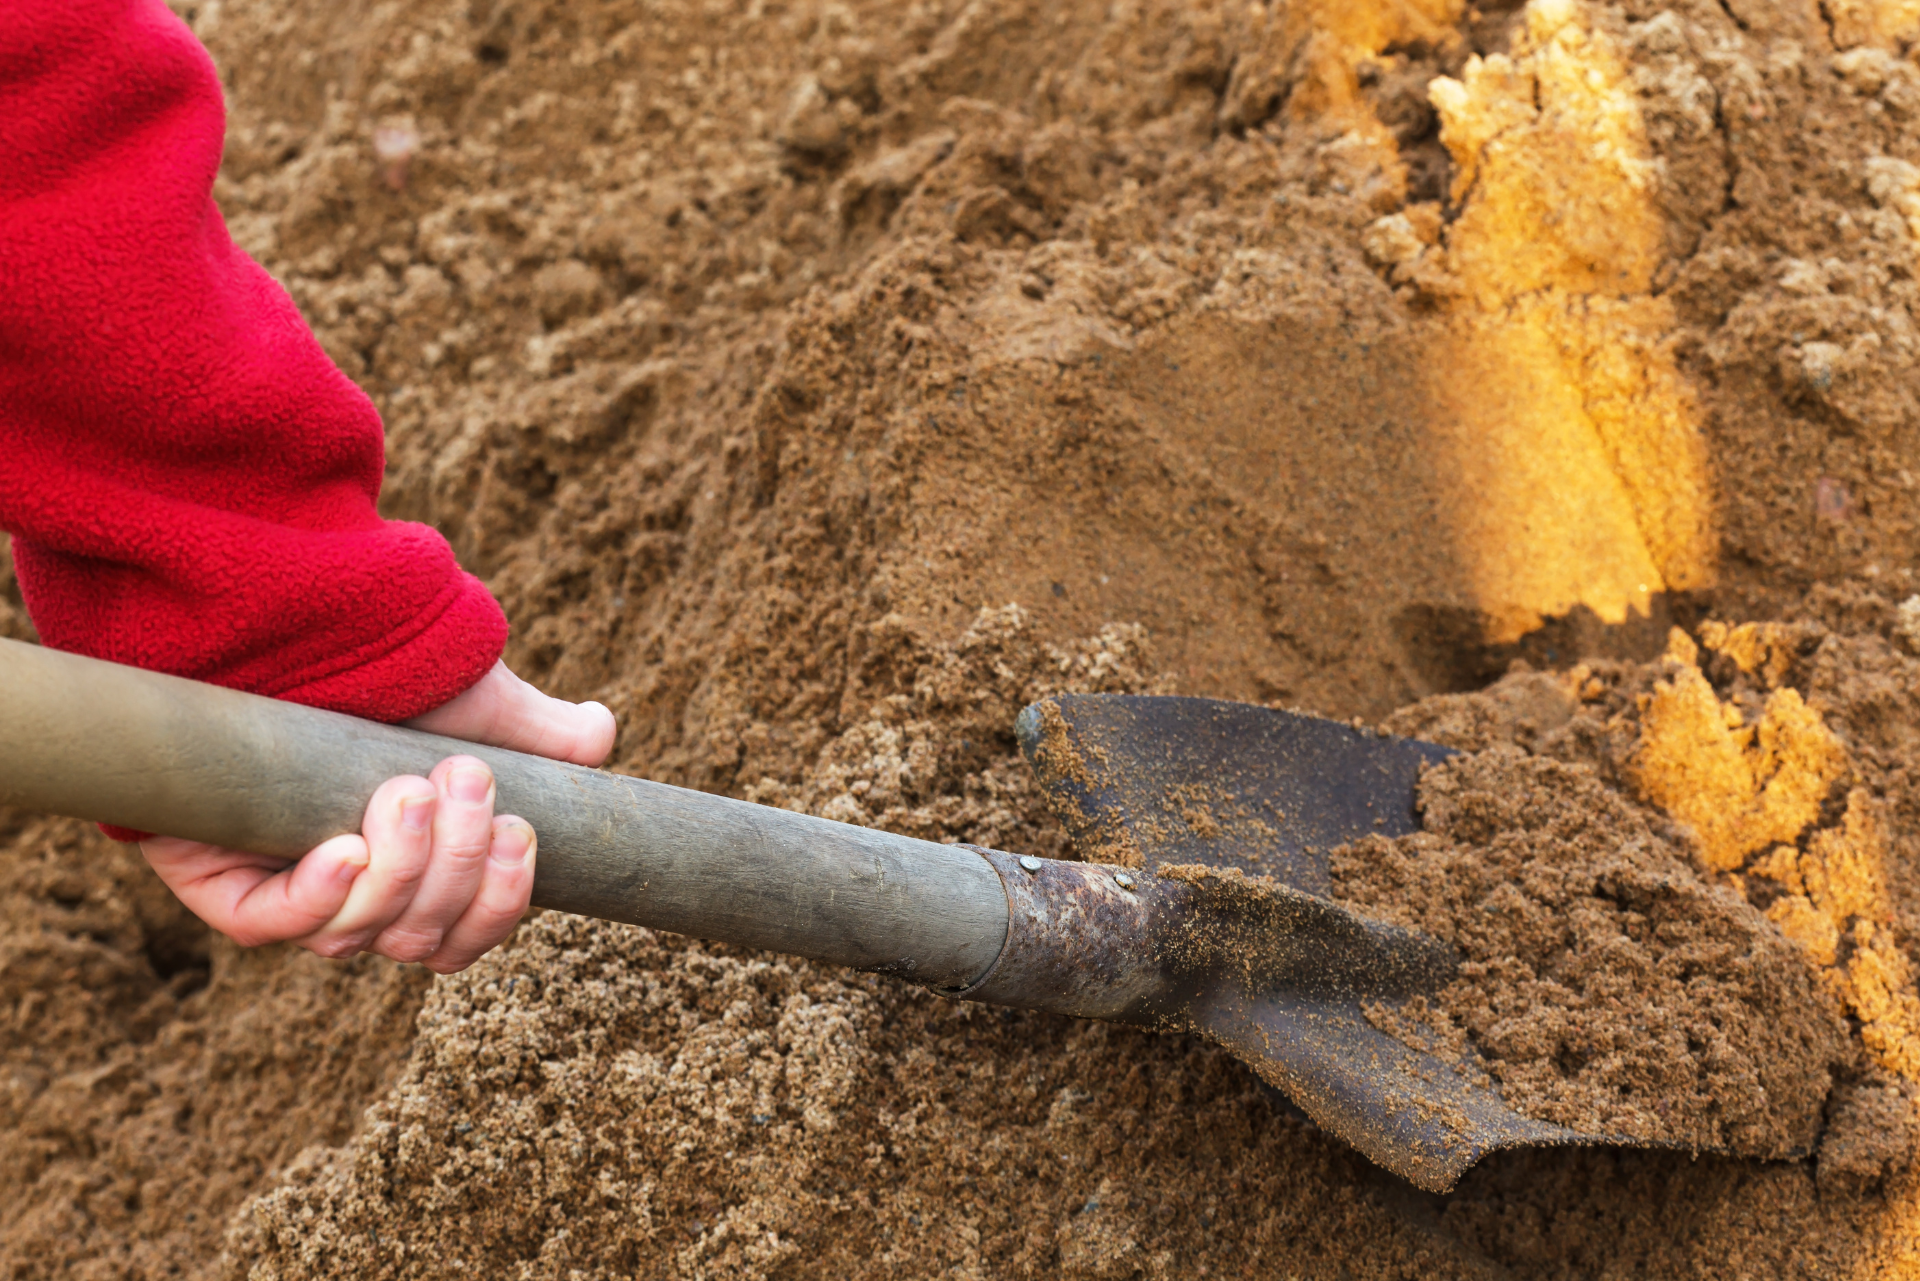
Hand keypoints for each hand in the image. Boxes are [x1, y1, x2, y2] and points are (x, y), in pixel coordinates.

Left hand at [138, 662, 615, 971]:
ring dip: (399, 870)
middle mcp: (352, 893)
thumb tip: (599, 736)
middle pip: (419, 941)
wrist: (298, 617)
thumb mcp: (480, 702)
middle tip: (462, 777)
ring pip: (357, 934)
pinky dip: (318, 898)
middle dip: (455, 865)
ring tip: (405, 788)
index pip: (462, 939)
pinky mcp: (217, 875)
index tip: (516, 834)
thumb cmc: (390, 661)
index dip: (497, 905)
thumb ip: (540, 733)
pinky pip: (268, 927)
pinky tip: (346, 850)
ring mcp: (284, 887)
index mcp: (416, 872)